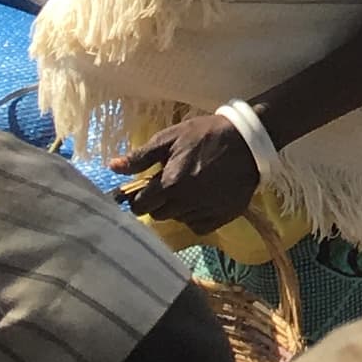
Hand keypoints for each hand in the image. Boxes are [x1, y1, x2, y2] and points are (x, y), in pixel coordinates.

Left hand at [119, 110, 262, 233]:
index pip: (140, 206)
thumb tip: (112, 167)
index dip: (139, 197)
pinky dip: (196, 217)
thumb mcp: (171, 137)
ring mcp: (205, 211)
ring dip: (178, 208)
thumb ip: (141, 156)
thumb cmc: (206, 135)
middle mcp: (186, 203)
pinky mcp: (222, 217)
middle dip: (159, 202)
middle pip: (158, 215)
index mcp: (170, 184)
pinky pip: (198, 226)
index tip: (146, 188)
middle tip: (169, 186)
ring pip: (178, 219)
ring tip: (190, 189)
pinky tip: (202, 200)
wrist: (249, 140)